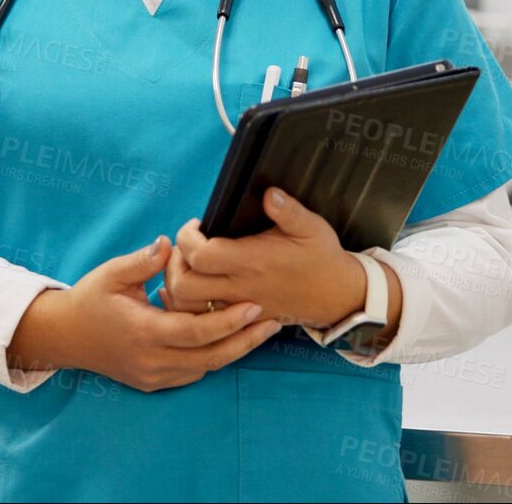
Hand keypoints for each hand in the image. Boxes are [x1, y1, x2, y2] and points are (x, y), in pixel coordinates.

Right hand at [8, 236, 282, 391]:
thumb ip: (143, 259)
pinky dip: (212, 357)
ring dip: (233, 350)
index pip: (196, 332)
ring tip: (260, 329)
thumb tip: (170, 243)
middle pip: (210, 358)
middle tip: (274, 322)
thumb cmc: (90, 299)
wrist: (65, 336)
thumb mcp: (112, 273)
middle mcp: (151, 360)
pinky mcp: (153, 382)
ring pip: (205, 368)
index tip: (254, 306)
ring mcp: (152, 376)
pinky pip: (192, 373)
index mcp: (143, 332)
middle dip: (245, 341)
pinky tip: (229, 338)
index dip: (228, 321)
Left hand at [159, 189, 367, 328]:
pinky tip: (195, 286)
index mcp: (253, 262)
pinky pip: (204, 321)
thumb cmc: (322, 257)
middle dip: (174, 262)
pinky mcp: (242, 320)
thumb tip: (268, 192)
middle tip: (185, 246)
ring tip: (188, 265)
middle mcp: (240, 288)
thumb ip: (288, 209)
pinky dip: (190, 306)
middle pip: (184, 285)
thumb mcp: (311, 226)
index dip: (187, 237)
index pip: (200, 255)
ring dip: (178, 285)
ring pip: (188, 307)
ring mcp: (239, 308)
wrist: (337, 296)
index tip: (196, 225)